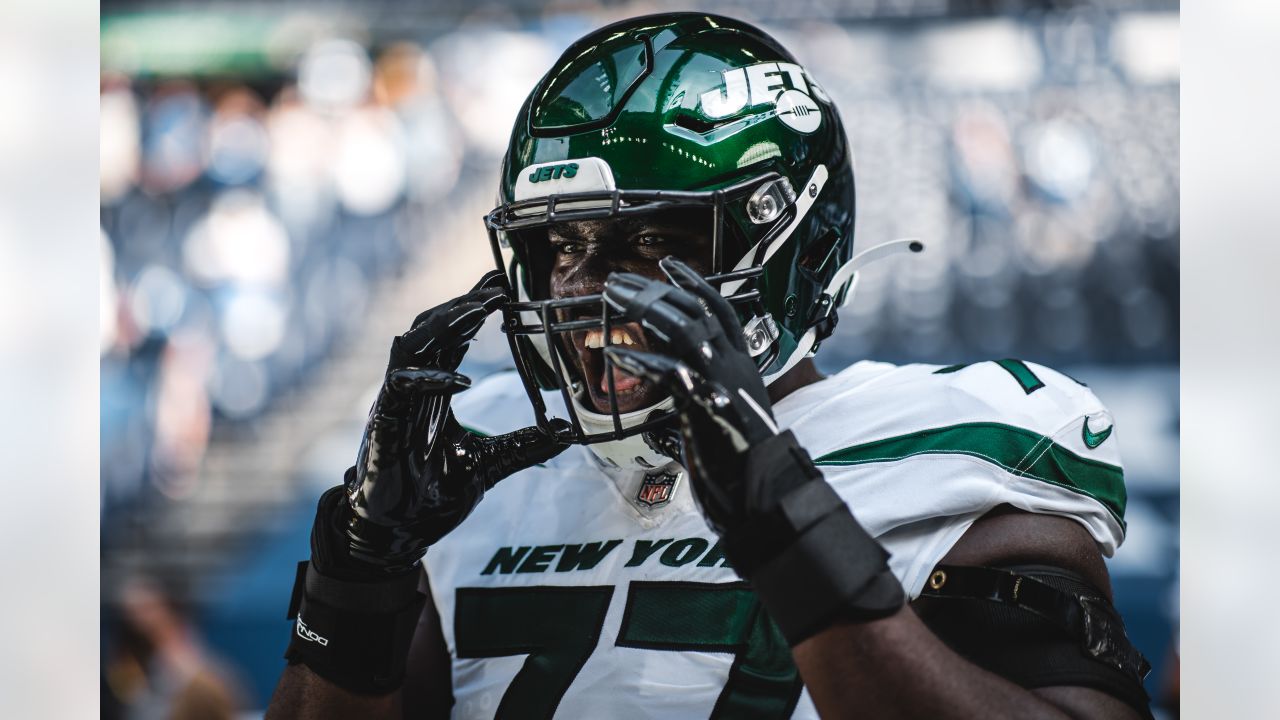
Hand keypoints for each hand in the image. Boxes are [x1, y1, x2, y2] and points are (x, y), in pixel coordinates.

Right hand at [314, 271, 571, 579]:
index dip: (474, 307)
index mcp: (435, 391)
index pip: (453, 336)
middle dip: (464, 303)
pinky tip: (461, 380)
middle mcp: (414, 388)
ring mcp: (396, 402)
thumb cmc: (433, 495)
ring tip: (480, 309)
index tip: (503, 283)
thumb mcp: (492, 463)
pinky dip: (430, 379)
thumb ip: (526, 445)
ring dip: (446, 323)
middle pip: (434, 328)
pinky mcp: (384, 424)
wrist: (400, 534)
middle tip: (498, 285)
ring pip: (413, 344)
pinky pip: (400, 389)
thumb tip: (567, 433)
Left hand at [603, 258, 902, 643]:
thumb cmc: (742, 460)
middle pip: (696, 311)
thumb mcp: (722, 412)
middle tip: (621, 281)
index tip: (668, 267)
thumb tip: (678, 380)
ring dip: (647, 310)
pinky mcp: (706, 400)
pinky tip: (616, 352)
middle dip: (656, 290)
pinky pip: (670, 369)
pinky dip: (641, 358)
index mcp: (742, 364)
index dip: (695, 285)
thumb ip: (702, 390)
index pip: (721, 311)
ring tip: (614, 300)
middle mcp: (735, 364)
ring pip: (685, 327)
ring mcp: (722, 380)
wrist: (762, 491)